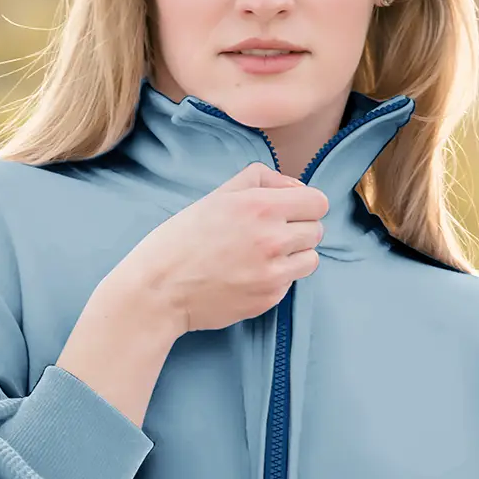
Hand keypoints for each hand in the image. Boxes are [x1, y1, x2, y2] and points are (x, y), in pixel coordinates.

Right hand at [131, 164, 326, 336]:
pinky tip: (249, 274)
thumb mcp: (217, 196)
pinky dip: (277, 278)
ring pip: (311, 259)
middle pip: (317, 230)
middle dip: (299, 229)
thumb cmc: (182, 239)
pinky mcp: (269, 298)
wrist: (159, 290)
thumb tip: (296, 187)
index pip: (318, 202)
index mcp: (260, 207)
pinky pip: (291, 283)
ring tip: (264, 255)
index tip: (291, 210)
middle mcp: (272, 239)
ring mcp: (273, 273)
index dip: (305, 204)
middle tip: (270, 234)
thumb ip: (261, 180)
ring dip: (294, 256)